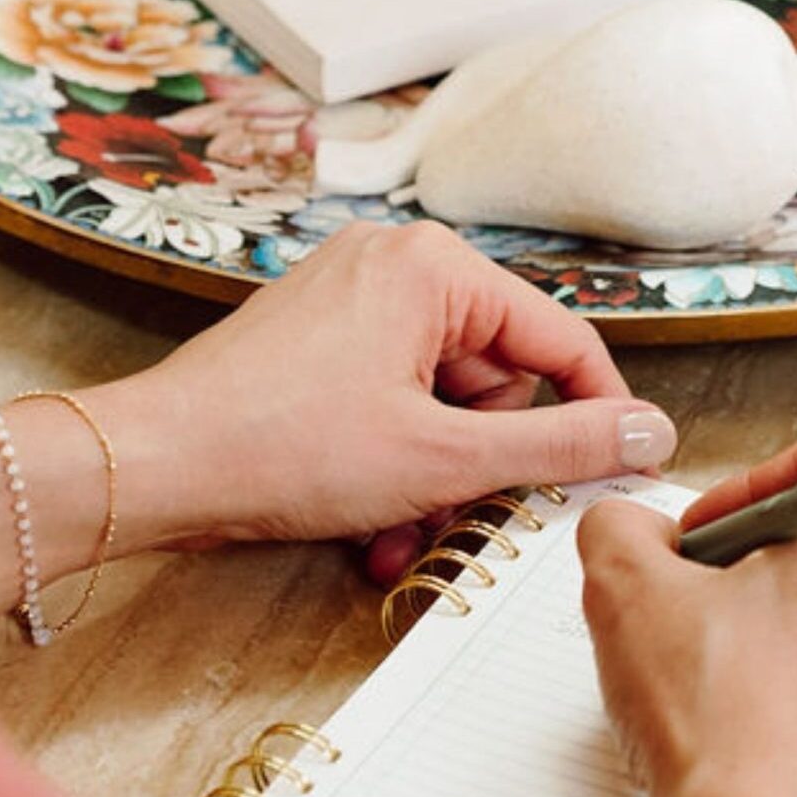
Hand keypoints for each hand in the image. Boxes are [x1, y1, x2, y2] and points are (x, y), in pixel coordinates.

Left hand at [0, 221, 675, 631]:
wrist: (151, 468)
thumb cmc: (276, 447)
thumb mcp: (445, 458)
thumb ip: (560, 444)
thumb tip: (645, 433)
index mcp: (434, 268)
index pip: (560, 339)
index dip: (597, 415)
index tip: (623, 468)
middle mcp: (394, 266)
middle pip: (498, 376)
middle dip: (481, 462)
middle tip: (464, 513)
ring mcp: (351, 301)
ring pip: (443, 403)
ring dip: (434, 480)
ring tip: (399, 531)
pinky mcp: (318, 342)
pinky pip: (392, 403)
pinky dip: (392, 465)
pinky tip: (368, 524)